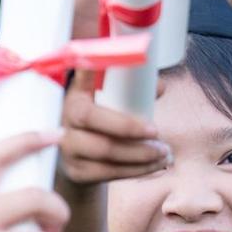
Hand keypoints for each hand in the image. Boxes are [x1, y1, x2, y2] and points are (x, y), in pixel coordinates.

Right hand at [57, 71, 170, 187]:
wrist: (81, 163)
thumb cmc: (104, 127)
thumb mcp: (113, 105)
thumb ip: (134, 93)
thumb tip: (159, 86)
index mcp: (77, 95)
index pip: (81, 77)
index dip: (87, 68)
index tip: (94, 58)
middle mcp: (67, 118)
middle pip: (92, 118)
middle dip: (129, 127)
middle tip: (157, 131)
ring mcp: (68, 147)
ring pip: (106, 150)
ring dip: (141, 153)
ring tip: (164, 152)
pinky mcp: (77, 172)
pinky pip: (110, 172)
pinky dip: (138, 170)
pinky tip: (156, 165)